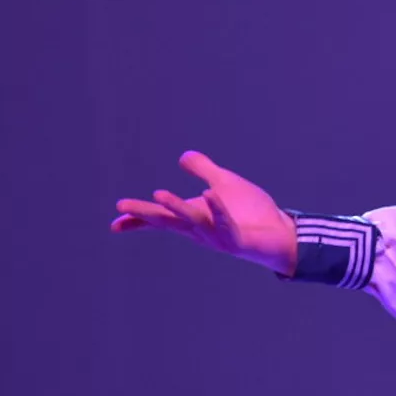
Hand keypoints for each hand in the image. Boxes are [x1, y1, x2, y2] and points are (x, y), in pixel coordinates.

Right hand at [112, 152, 297, 275]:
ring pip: (193, 221)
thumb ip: (204, 170)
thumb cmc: (252, 213)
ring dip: (177, 208)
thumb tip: (184, 156)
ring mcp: (217, 235)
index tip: (115, 223)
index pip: (162, 219)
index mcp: (194, 216)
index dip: (139, 220)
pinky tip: (210, 193)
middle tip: (122, 207)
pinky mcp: (237, 239)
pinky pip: (225, 223)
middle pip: (169, 221)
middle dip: (146, 214)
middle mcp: (201, 229)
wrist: (281, 232)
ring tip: (159, 194)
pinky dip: (217, 209)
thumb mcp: (224, 184)